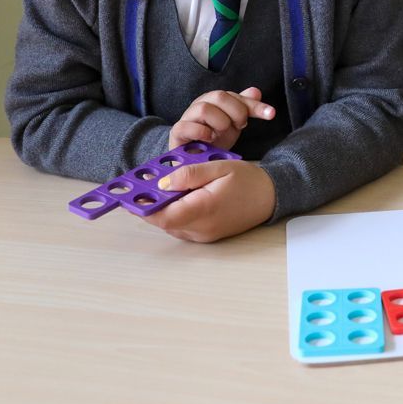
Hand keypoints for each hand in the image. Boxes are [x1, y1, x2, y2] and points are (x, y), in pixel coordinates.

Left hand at [143, 159, 275, 241]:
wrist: (273, 197)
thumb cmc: (249, 180)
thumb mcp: (220, 167)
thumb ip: (191, 174)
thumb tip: (162, 183)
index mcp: (204, 208)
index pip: (163, 215)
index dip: (143, 206)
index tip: (130, 194)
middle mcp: (202, 228)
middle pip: (164, 221)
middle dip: (150, 205)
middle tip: (141, 187)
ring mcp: (204, 235)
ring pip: (172, 225)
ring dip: (163, 209)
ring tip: (160, 188)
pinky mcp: (207, 236)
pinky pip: (183, 226)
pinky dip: (176, 213)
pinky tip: (178, 197)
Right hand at [168, 86, 274, 151]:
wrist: (195, 160)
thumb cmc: (216, 140)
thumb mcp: (235, 125)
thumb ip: (245, 108)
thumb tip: (256, 91)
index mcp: (215, 100)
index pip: (237, 96)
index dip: (255, 105)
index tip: (271, 114)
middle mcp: (201, 104)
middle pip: (219, 96)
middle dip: (236, 112)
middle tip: (240, 126)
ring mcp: (187, 117)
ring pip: (203, 108)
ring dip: (219, 121)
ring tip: (223, 133)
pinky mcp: (177, 132)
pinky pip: (185, 126)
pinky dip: (201, 132)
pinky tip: (210, 139)